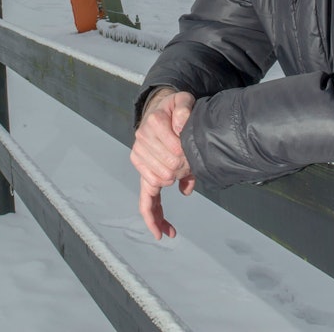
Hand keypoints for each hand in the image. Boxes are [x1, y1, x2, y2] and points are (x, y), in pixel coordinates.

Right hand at [130, 89, 195, 239]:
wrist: (162, 113)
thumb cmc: (175, 108)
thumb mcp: (183, 101)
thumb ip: (185, 109)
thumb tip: (182, 128)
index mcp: (153, 124)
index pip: (175, 150)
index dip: (187, 154)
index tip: (192, 150)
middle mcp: (142, 142)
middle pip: (168, 170)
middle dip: (184, 170)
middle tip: (192, 161)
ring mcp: (141, 161)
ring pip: (160, 185)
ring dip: (175, 182)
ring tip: (185, 174)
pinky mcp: (144, 175)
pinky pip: (146, 201)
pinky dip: (154, 218)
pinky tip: (164, 233)